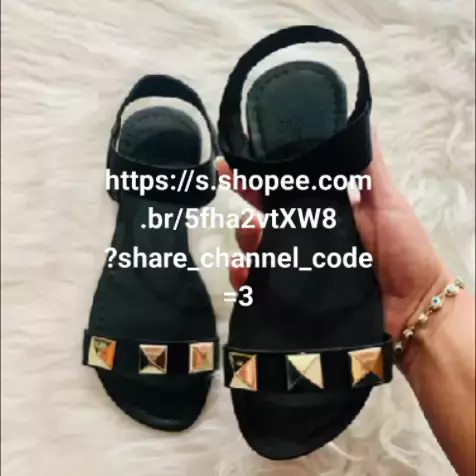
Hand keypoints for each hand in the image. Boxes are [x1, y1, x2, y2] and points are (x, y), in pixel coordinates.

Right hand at [217, 134, 451, 339]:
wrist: (413, 306)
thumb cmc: (404, 251)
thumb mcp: (387, 202)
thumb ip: (370, 168)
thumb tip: (361, 121)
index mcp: (323, 211)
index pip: (286, 187)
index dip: (262, 173)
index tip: (238, 159)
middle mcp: (305, 236)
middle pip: (264, 214)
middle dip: (245, 198)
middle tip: (235, 185)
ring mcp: (297, 266)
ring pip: (257, 247)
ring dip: (245, 236)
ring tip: (252, 232)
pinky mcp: (292, 295)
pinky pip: (258, 285)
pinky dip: (244, 278)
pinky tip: (244, 272)